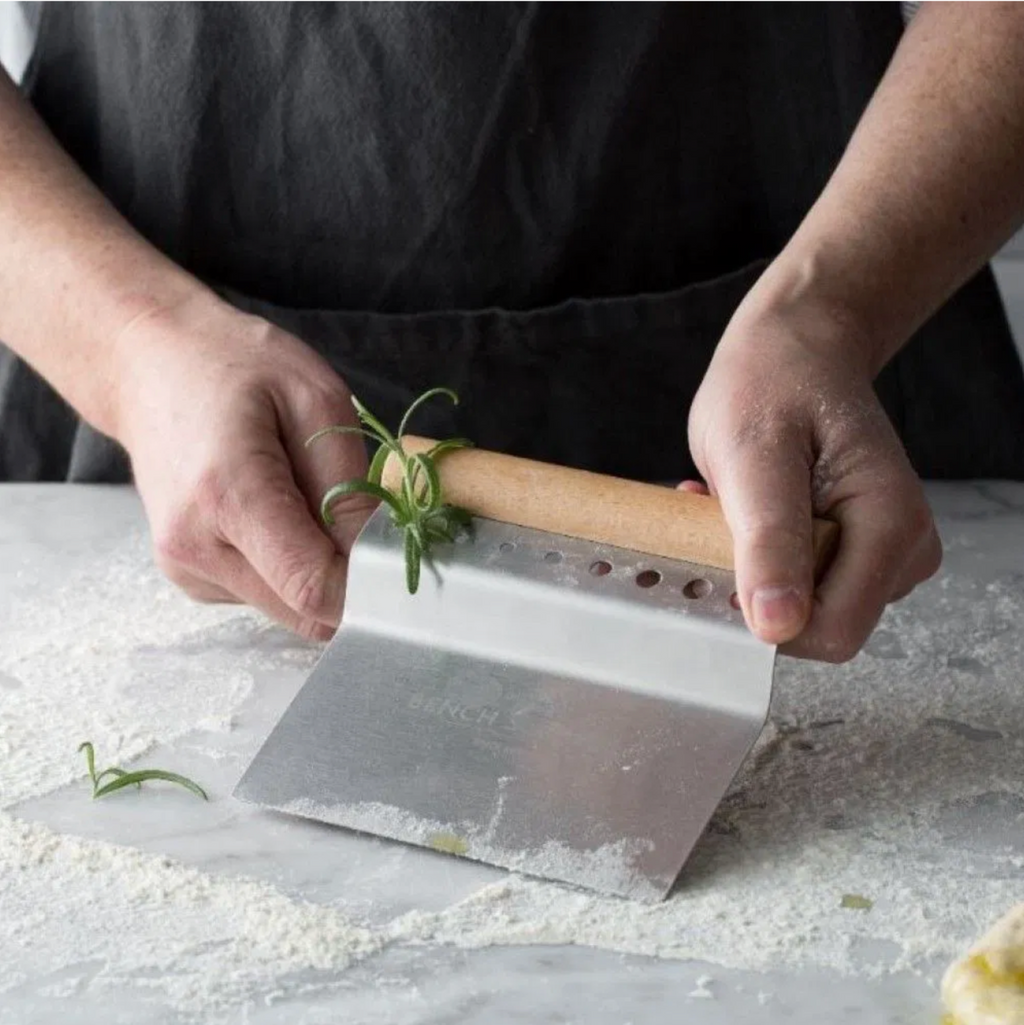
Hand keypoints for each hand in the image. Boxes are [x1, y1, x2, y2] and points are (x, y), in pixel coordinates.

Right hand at [112, 293, 374, 639]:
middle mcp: (195, 546)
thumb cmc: (235, 366)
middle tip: (351, 513)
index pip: (312, 588)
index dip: (367, 586)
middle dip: (345, 577)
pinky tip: (269, 508)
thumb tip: (376, 558)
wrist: (147, 364)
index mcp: (228, 495)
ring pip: (288, 607)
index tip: (394, 555)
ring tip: (296, 495)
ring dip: (314, 568)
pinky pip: (264, 592)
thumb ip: (349, 486)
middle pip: (304, 611)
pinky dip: (284, 564)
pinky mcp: (187, 575)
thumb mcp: (316, 400)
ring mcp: (184, 567)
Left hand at [687, 302, 941, 661]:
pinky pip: (796, 588)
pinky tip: (744, 510)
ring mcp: (882, 556)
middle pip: (816, 627)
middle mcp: (903, 552)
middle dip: (753, 584)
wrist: (793, 351)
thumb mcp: (754, 454)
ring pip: (799, 609)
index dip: (766, 616)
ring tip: (736, 504)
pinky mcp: (857, 555)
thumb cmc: (774, 384)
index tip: (723, 559)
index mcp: (891, 527)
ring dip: (748, 567)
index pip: (832, 632)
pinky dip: (755, 558)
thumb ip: (769, 539)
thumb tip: (777, 627)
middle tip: (727, 516)